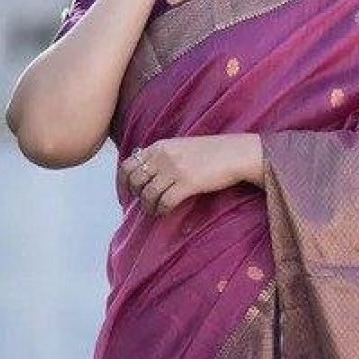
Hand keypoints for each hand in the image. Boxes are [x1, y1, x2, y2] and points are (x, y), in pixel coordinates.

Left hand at [119, 134, 263, 213]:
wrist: (236, 153)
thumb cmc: (212, 152)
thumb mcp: (181, 147)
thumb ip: (162, 156)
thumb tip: (147, 175)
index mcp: (159, 146)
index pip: (127, 165)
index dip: (122, 184)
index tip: (124, 196)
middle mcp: (163, 156)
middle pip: (135, 181)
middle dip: (135, 196)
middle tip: (143, 205)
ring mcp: (174, 169)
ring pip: (148, 194)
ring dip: (149, 207)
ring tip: (155, 211)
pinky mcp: (187, 183)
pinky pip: (165, 202)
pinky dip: (162, 210)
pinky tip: (165, 212)